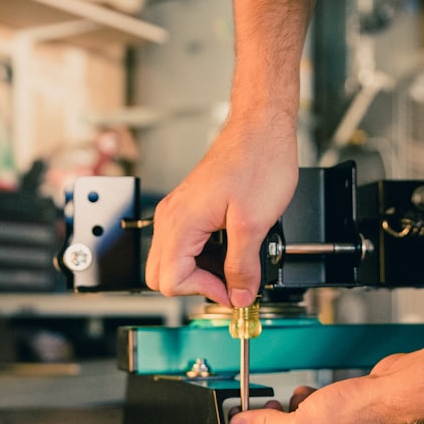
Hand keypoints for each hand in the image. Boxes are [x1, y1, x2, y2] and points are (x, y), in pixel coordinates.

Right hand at [145, 113, 298, 306]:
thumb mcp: (254, 224)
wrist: (262, 129)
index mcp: (181, 221)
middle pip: (162, 275)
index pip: (171, 280)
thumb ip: (243, 266)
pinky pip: (186, 244)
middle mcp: (172, 217)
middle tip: (230, 282)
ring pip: (173, 261)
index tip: (233, 289)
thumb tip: (239, 294)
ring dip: (202, 271)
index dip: (205, 291)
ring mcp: (179, 212)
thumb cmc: (258, 161)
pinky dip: (205, 256)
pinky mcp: (191, 208)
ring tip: (235, 265)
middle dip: (196, 286)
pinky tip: (231, 249)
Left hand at [228, 351, 423, 423]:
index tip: (240, 421)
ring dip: (294, 409)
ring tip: (295, 399)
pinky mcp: (353, 417)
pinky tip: (313, 393)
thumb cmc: (364, 419)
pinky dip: (313, 401)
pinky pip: (321, 411)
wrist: (401, 393)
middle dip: (275, 423)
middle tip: (262, 406)